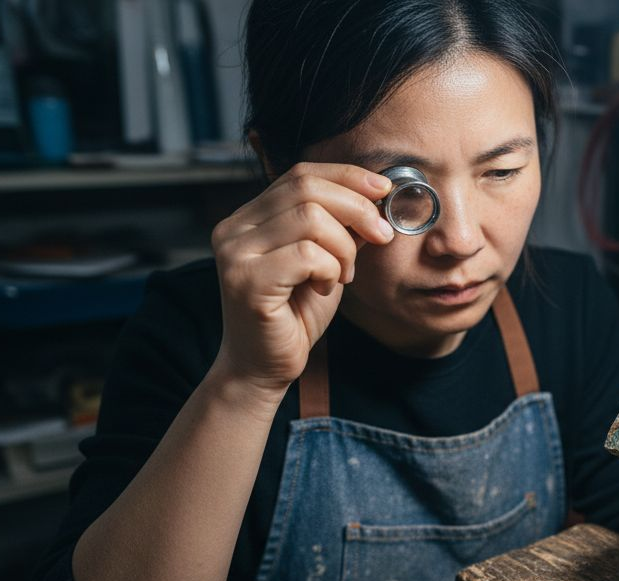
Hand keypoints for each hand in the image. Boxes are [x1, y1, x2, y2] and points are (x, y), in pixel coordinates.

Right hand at [209, 162, 394, 396]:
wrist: (265, 367)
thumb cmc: (295, 316)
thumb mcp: (327, 261)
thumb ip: (341, 228)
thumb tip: (375, 196)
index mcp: (249, 217)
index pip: (300, 175)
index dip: (347, 177)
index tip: (384, 191)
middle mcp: (234, 228)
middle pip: (306, 189)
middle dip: (356, 209)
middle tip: (381, 237)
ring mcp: (235, 253)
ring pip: (310, 218)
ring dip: (343, 247)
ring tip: (343, 274)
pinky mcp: (245, 280)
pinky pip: (307, 254)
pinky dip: (330, 269)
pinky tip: (325, 289)